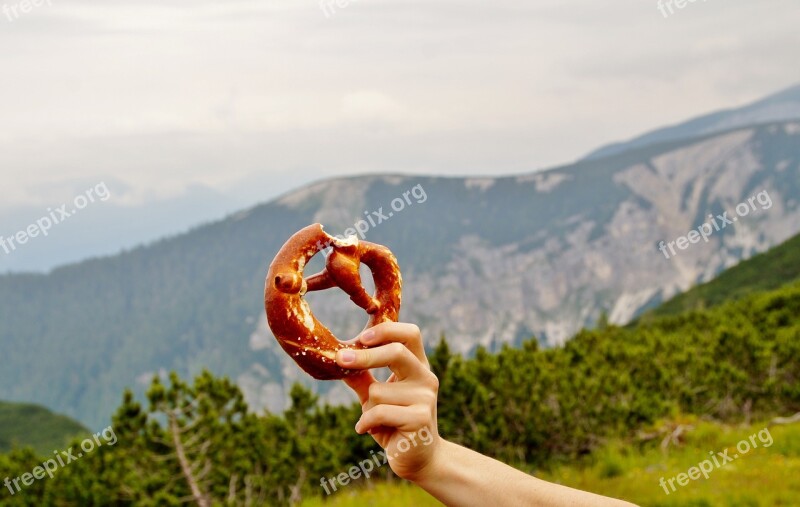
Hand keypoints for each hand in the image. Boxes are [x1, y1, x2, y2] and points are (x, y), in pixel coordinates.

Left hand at [336, 322, 441, 480]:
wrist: (418, 459)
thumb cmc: (393, 422)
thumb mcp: (375, 396)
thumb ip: (362, 377)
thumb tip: (337, 357)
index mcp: (418, 365)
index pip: (410, 334)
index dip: (386, 330)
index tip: (361, 337)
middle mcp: (425, 377)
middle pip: (396, 352)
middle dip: (364, 356)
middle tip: (340, 359)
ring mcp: (426, 398)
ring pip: (378, 390)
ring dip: (367, 407)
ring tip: (373, 421)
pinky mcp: (420, 419)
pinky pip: (378, 413)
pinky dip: (365, 423)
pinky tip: (366, 430)